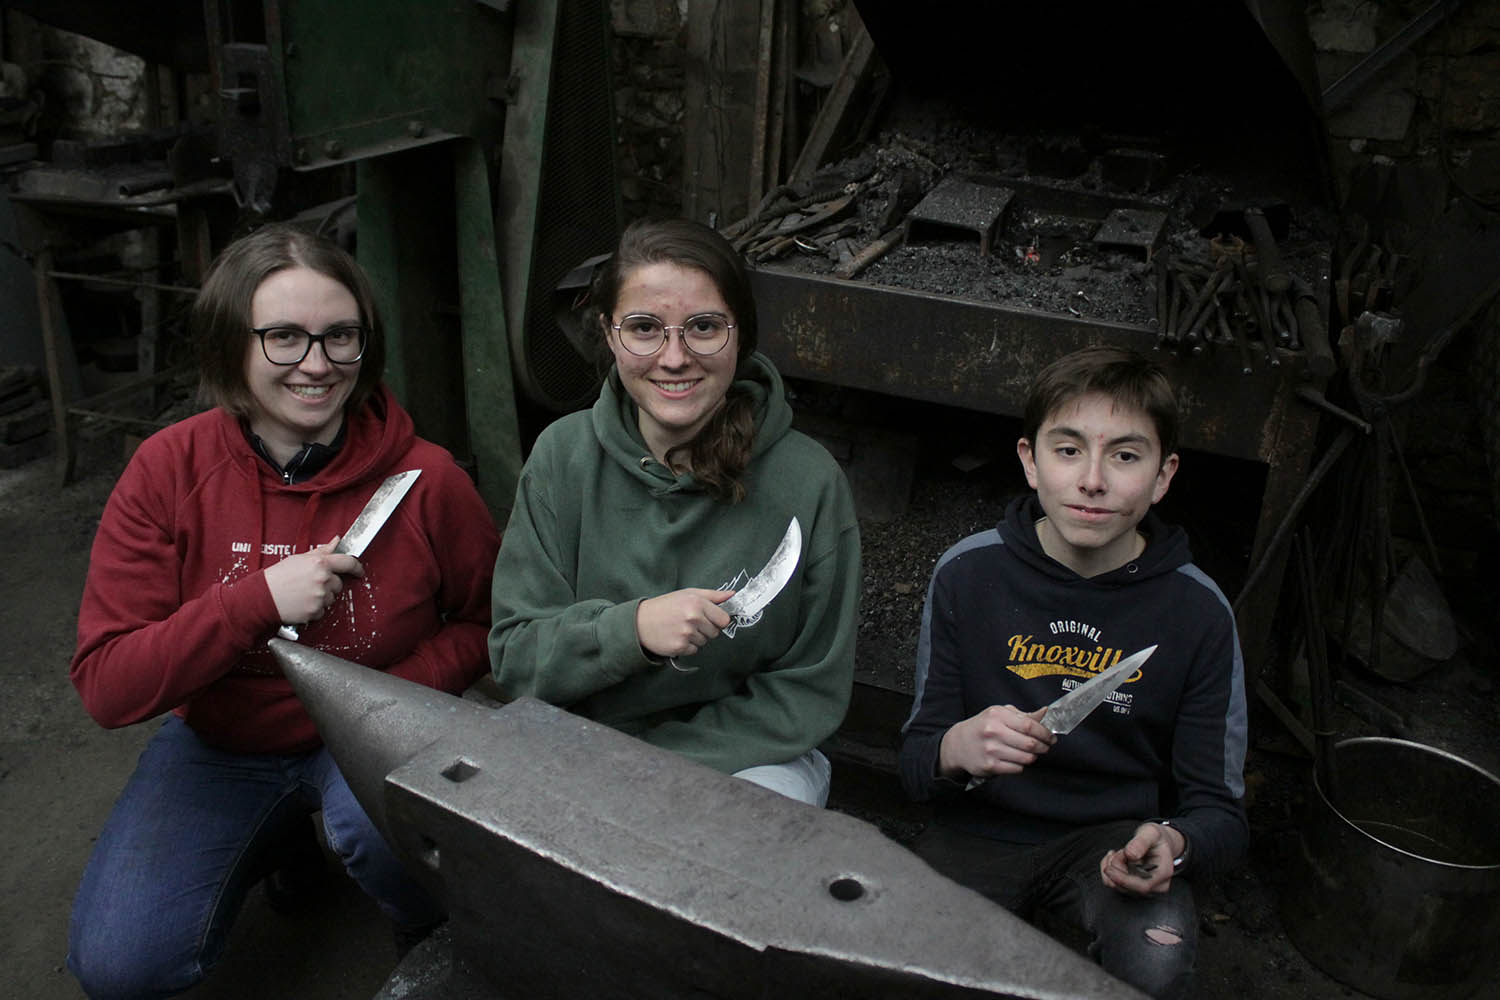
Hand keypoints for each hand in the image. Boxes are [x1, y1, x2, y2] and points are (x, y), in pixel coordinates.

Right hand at [263, 537, 364, 623]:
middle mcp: (323, 579)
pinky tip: (302, 602)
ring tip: (303, 593)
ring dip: (322, 597)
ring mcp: (320, 596)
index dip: (357, 567)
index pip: (348, 562)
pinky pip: (323, 610)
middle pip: (338, 584)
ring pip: (331, 598)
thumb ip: (321, 551)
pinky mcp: (315, 611)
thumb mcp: (299, 558)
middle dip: (329, 584)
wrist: (263, 596)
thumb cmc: (278, 576)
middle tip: (310, 584)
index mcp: (320, 563)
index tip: (359, 570)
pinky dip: (315, 608)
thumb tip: (336, 541)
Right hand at [636, 588, 734, 660]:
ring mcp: (686, 634)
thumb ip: (713, 595)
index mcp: (697, 603)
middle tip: (690, 622)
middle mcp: (693, 618)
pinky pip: (694, 650)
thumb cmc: (665, 606)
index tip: (710, 619)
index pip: (724, 619)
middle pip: (715, 633)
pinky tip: (676, 637)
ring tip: (681, 629)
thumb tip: (732, 595)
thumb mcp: (689, 594)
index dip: (718, 620)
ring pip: (705, 642)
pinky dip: (687, 646)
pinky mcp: (680, 647)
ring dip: (696, 638)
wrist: (640, 622)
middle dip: (706, 629)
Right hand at [938, 704, 1053, 779]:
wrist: (958, 744)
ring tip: (1030, 753)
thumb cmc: (984, 726)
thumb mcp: (1001, 715)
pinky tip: (1016, 759)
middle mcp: (993, 732)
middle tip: (1046, 747)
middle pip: (1029, 743)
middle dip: (1043, 747)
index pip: (1029, 725)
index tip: (1051, 737)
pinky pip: (1016, 768)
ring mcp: (990, 750)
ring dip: (1032, 757)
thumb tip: (1046, 712)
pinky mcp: (989, 766)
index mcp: (997, 716)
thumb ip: (1024, 715)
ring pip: (1025, 758)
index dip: (1045, 733)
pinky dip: (1020, 765)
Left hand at [1099, 822, 1183, 896]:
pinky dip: (1108, 870)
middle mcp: (1156, 886)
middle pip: (1128, 887)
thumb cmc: (1155, 838)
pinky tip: (1112, 858)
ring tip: (1118, 852)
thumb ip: (1141, 842)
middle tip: (1119, 850)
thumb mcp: (1150, 832)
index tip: (1109, 869)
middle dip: (1116, 867)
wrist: (1157, 843)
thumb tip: (1131, 855)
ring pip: (1117, 885)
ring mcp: (1144, 888)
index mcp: (1164, 873)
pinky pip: (1114, 883)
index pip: (1143, 886)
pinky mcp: (1134, 888)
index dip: (1124, 880)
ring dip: (1111, 867)